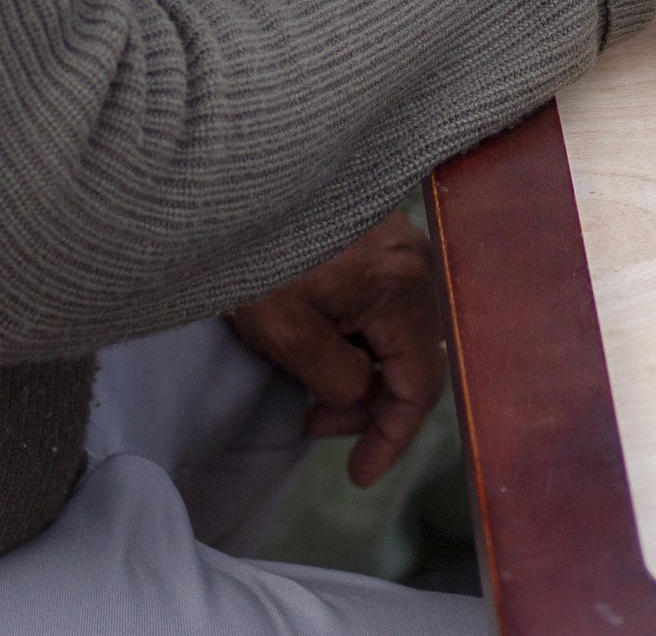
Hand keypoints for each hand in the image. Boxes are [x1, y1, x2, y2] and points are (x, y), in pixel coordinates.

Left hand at [228, 212, 444, 487]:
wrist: (235, 181)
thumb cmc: (257, 255)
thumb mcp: (286, 333)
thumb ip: (338, 378)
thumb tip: (361, 394)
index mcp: (401, 289)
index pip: (420, 385)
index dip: (392, 438)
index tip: (360, 473)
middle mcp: (416, 263)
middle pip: (413, 358)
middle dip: (368, 404)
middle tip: (314, 421)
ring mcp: (401, 245)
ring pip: (397, 332)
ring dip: (361, 369)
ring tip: (309, 383)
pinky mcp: (379, 236)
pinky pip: (384, 303)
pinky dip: (359, 336)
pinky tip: (320, 343)